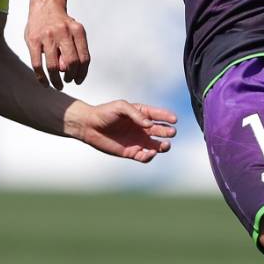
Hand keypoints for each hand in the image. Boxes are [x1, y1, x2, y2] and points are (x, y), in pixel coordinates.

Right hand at [25, 1, 90, 89]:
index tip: (79, 80)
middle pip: (72, 63)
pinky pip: (37, 64)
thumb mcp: (73, 32)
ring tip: (58, 85)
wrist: (45, 6)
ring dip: (57, 80)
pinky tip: (45, 83)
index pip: (84, 58)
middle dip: (71, 76)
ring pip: (54, 66)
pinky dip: (42, 77)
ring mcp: (47, 36)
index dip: (82, 73)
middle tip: (69, 81)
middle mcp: (63, 32)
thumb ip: (74, 50)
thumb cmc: (61, 23)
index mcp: (77, 31)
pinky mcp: (33, 40)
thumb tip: (68, 71)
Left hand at [63, 100, 177, 162]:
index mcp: (141, 114)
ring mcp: (138, 141)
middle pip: (160, 131)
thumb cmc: (105, 113)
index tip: (174, 120)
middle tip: (171, 132)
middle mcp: (142, 128)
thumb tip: (149, 125)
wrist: (89, 126)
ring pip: (156, 146)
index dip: (167, 117)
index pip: (159, 115)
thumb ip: (136, 114)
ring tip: (166, 145)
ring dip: (163, 146)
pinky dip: (150, 156)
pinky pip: (144, 156)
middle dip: (167, 132)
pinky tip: (150, 153)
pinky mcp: (131, 152)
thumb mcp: (121, 107)